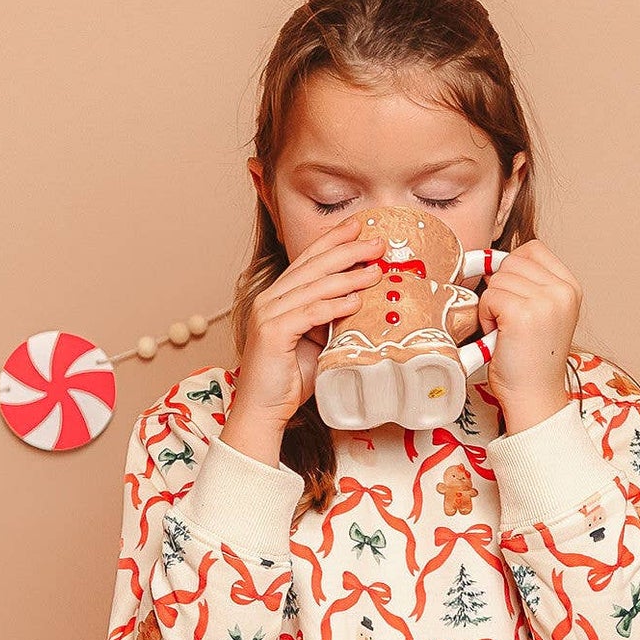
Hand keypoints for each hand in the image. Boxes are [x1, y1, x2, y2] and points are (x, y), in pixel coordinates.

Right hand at [230, 215, 385, 426]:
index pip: (308, 261)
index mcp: (278, 298)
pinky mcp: (272, 332)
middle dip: (347, 250)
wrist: (264, 411)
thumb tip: (359, 301)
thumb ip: (329, 320)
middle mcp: (270, 300)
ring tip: (376, 270)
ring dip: (349, 276)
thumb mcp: (315, 342)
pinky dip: (335, 305)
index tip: (358, 228)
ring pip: (315, 287)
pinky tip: (356, 301)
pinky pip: (310, 312)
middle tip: (376, 242)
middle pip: (313, 266)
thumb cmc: (289, 380)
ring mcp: (268, 314)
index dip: (333, 241)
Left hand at [474, 239, 581, 423]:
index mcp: (570, 287)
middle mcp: (562, 291)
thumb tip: (492, 261)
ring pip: (498, 278)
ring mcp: (545, 301)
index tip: (514, 298)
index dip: (513, 269)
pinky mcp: (523, 313)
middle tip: (508, 320)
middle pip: (512, 261)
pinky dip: (485, 316)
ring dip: (492, 304)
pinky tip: (498, 336)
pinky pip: (489, 296)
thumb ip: (530, 284)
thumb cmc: (531, 360)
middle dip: (501, 288)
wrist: (534, 396)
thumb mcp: (543, 313)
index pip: (532, 249)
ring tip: (505, 330)